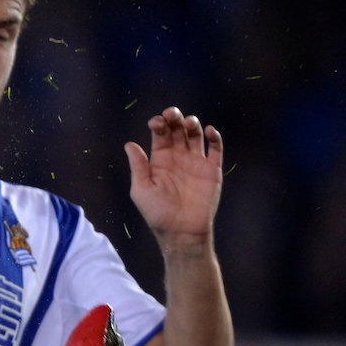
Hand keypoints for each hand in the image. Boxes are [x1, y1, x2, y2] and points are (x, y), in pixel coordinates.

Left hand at [125, 107, 222, 250]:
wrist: (181, 232)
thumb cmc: (157, 213)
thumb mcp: (141, 189)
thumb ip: (138, 166)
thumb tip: (129, 144)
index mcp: (160, 160)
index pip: (160, 134)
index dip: (159, 124)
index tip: (156, 122)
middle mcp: (178, 157)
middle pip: (178, 130)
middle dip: (175, 118)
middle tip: (172, 114)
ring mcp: (196, 162)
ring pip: (196, 135)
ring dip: (193, 124)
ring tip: (188, 123)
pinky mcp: (212, 170)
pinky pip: (216, 149)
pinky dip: (215, 137)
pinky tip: (209, 131)